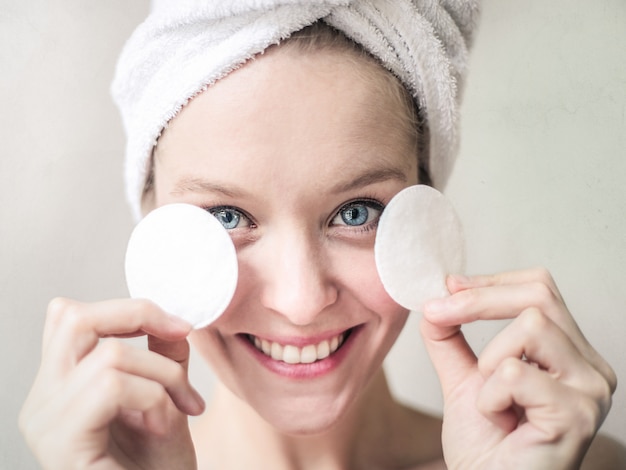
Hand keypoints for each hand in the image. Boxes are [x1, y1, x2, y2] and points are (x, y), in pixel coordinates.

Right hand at [19, 298, 204, 469]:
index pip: (69, 316)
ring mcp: (45, 423)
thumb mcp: (166, 401)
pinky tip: (167, 423)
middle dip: (139, 314)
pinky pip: (110, 387)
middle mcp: (41, 401)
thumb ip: (162, 360)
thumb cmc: (157, 468)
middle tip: (182, 333)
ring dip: (163, 372)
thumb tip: (170, 321)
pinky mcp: (61, 445)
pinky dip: (154, 396)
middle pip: (73, 318)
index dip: (124, 308)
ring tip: (184, 405)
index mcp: (60, 386)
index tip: (175, 325)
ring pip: (106, 353)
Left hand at [421, 268, 616, 469]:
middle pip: (539, 296)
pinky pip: (515, 373)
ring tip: (492, 400)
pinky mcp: (577, 414)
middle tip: (437, 313)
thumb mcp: (464, 379)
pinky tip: (500, 421)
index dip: (492, 282)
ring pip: (530, 327)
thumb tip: (437, 298)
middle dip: (478, 301)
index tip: (449, 286)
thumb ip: (451, 338)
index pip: (540, 290)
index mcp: (568, 355)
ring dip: (489, 362)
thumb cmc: (486, 447)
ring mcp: (591, 390)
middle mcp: (590, 367)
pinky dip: (489, 395)